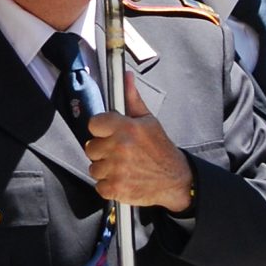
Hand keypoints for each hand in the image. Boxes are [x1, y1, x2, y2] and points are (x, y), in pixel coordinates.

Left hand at [85, 71, 193, 210]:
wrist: (175, 179)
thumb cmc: (160, 150)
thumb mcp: (149, 121)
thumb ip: (132, 99)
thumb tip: (126, 78)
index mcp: (127, 128)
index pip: (94, 123)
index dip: (100, 129)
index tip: (107, 133)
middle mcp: (120, 147)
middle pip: (91, 147)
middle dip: (102, 150)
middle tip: (118, 152)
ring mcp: (117, 169)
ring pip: (93, 167)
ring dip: (105, 168)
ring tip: (122, 166)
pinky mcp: (116, 188)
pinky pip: (98, 185)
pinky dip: (108, 185)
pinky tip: (122, 178)